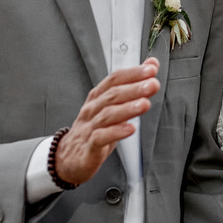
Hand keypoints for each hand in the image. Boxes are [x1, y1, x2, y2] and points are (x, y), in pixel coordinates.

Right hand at [54, 58, 159, 186]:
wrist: (69, 157)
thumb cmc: (94, 129)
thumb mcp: (113, 106)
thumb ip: (133, 86)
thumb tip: (151, 65)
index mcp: (98, 97)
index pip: (114, 80)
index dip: (132, 73)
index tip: (151, 69)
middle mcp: (92, 109)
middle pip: (112, 95)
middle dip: (134, 88)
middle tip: (153, 85)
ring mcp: (89, 127)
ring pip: (107, 115)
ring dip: (128, 108)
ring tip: (145, 104)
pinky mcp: (89, 146)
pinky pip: (101, 137)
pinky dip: (116, 132)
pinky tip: (130, 128)